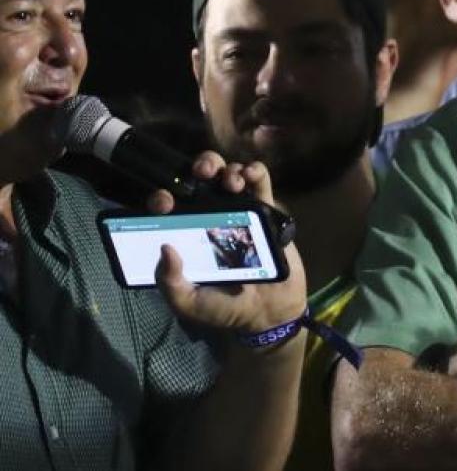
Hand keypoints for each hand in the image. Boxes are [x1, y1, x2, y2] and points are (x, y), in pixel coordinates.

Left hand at [147, 151, 306, 334]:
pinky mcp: (266, 211)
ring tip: (231, 183)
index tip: (165, 202)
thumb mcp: (188, 303)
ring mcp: (239, 211)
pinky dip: (256, 171)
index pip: (169, 207)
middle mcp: (210, 216)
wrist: (269, 313)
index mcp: (186, 233)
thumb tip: (165, 249)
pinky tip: (250, 174)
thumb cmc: (224, 307)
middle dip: (199, 167)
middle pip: (201, 180)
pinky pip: (261, 184)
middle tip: (201, 173)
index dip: (163, 197)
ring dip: (227, 169)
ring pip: (229, 175)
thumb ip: (169, 283)